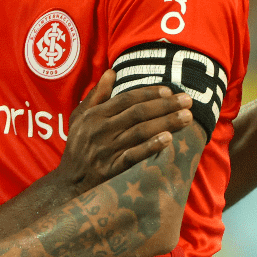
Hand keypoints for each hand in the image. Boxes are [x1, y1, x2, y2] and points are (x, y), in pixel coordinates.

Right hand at [56, 70, 193, 193]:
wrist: (68, 183)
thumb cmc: (78, 146)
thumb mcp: (80, 117)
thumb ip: (96, 94)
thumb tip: (112, 72)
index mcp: (94, 115)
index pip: (127, 99)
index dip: (149, 93)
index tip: (169, 91)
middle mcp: (100, 130)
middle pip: (138, 113)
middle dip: (165, 106)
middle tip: (187, 101)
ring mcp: (106, 150)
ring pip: (140, 132)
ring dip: (166, 123)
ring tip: (187, 118)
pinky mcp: (111, 169)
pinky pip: (133, 156)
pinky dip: (150, 147)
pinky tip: (168, 139)